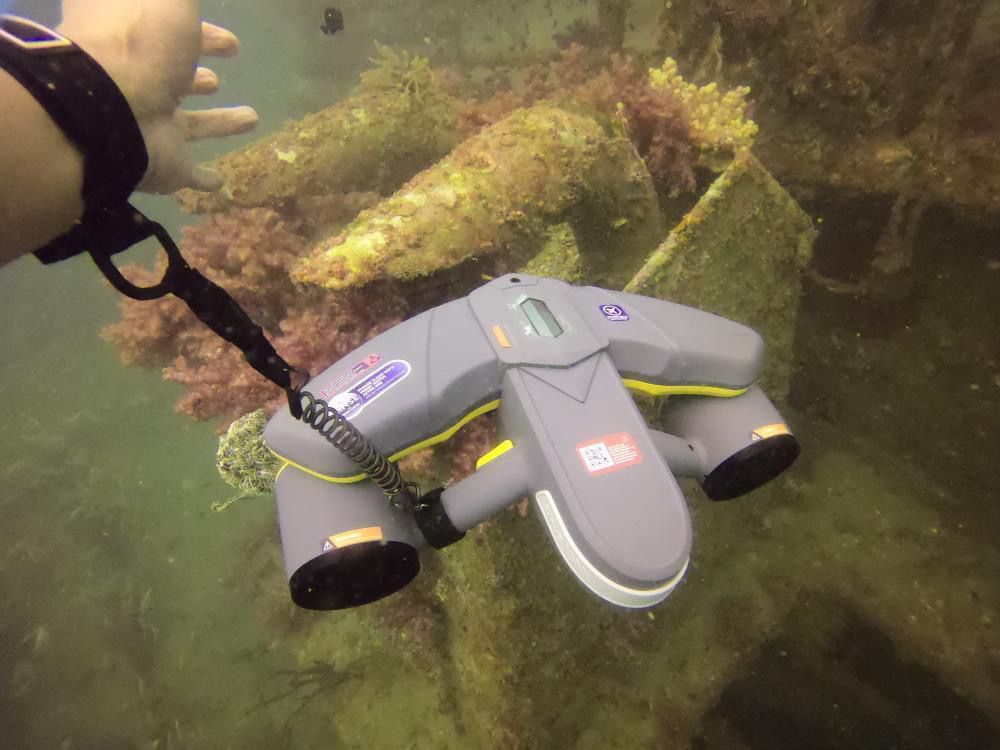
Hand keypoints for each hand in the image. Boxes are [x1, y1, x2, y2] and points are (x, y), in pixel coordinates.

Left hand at [57, 0, 257, 192]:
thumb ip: (184, 1)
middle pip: (176, 77)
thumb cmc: (139, 45)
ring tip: (249, 117)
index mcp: (137, 44)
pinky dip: (206, 179)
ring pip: (190, 124)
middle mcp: (142, 84)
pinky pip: (190, 173)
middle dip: (199, 75)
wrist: (110, 109)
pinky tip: (221, 182)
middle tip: (225, 71)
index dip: (201, 35)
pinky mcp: (165, 165)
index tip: (231, 43)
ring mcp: (152, 127)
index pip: (170, 36)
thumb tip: (190, 1)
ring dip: (218, 122)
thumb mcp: (171, 2)